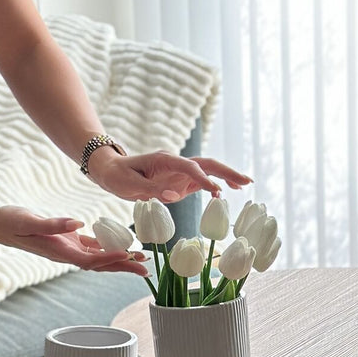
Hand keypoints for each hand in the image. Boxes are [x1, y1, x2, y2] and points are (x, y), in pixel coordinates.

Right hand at [0, 206, 149, 274]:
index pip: (91, 260)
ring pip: (99, 257)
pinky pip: (92, 246)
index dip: (110, 260)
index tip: (129, 257)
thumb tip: (78, 224)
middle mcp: (66, 254)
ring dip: (120, 259)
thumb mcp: (28, 221)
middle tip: (147, 269)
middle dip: (124, 267)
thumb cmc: (10, 222)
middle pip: (101, 264)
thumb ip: (53, 224)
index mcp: (59, 252)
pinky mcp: (67, 240)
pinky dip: (107, 247)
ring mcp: (67, 248)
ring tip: (141, 260)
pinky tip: (122, 245)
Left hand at [91, 150, 253, 203]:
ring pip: (207, 171)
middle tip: (246, 181)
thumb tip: (174, 197)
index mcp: (164, 159)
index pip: (190, 167)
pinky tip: (224, 194)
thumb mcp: (129, 185)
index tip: (217, 191)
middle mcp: (176, 163)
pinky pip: (200, 182)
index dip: (204, 179)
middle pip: (206, 164)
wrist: (111, 171)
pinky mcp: (179, 182)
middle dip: (226, 172)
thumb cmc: (117, 176)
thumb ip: (152, 191)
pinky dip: (213, 186)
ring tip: (244, 185)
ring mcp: (179, 172)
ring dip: (225, 177)